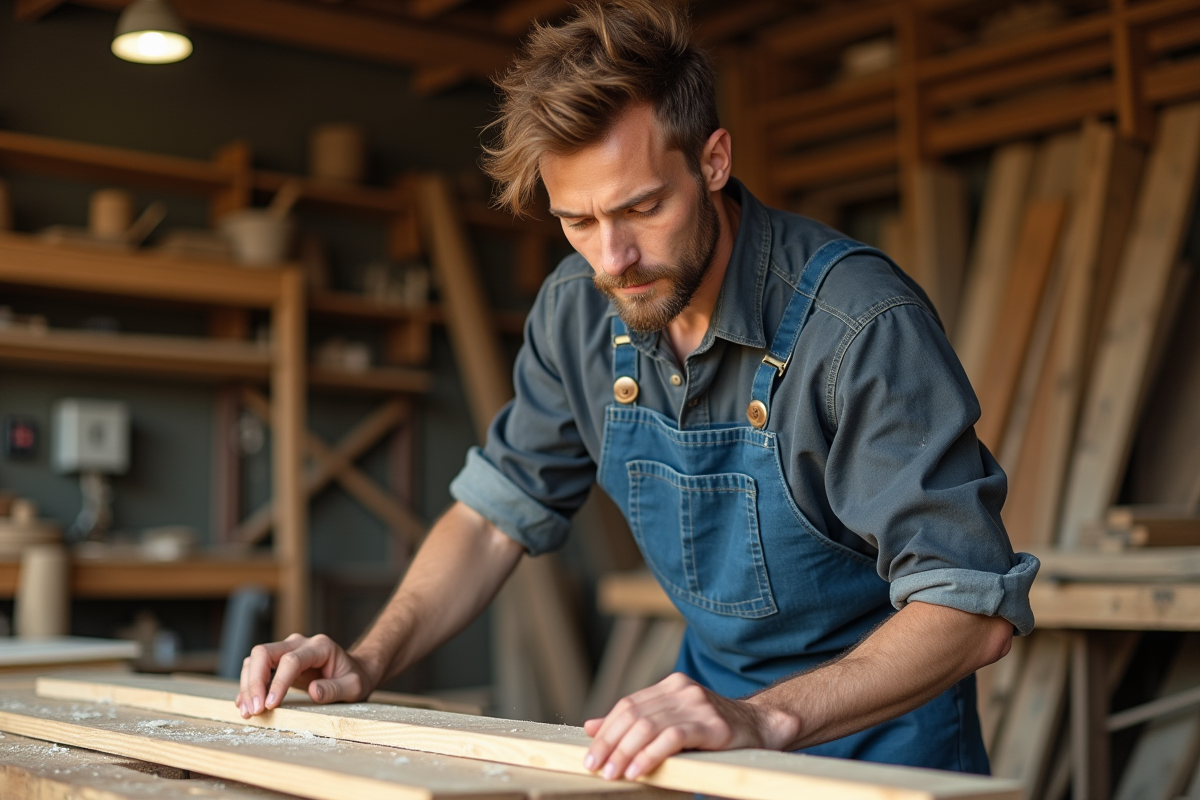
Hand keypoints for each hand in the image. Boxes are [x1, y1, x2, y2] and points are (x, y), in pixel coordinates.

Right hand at [235, 633, 374, 717]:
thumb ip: (335, 689)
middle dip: (254, 682)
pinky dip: (248, 686)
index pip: (291, 660)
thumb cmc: (356, 678)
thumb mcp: (354, 686)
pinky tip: (245, 705)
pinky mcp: (277, 661)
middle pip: (264, 653)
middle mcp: (299, 643)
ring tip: (248, 713)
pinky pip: (255, 668)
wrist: (355, 670)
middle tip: (254, 710)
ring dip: (248, 686)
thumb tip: (313, 692)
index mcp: (320, 646)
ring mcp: (286, 649)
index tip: (270, 705)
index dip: (278, 682)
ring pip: (255, 660)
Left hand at [582, 672, 799, 780]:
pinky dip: (650, 755)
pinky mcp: (712, 724)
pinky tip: (638, 770)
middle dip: (610, 743)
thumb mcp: (672, 722)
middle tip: (595, 767)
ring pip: (649, 725)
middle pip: (634, 714)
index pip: (628, 705)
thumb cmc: (713, 732)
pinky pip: (672, 738)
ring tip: (613, 773)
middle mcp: (682, 689)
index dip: (605, 730)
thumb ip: (636, 723)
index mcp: (670, 686)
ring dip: (625, 752)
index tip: (590, 754)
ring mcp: (697, 704)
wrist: (761, 728)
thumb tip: (590, 726)